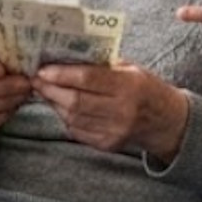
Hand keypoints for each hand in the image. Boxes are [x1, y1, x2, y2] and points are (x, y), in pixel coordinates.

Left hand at [32, 62, 188, 161]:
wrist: (166, 121)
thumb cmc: (146, 88)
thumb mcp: (131, 68)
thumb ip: (102, 65)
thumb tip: (65, 56)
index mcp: (129, 86)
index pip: (88, 79)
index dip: (61, 74)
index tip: (43, 69)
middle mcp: (121, 111)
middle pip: (75, 101)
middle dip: (50, 89)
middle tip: (36, 79)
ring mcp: (114, 131)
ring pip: (72, 117)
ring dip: (53, 103)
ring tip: (44, 90)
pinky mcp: (107, 144)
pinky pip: (77, 130)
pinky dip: (64, 117)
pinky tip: (59, 106)